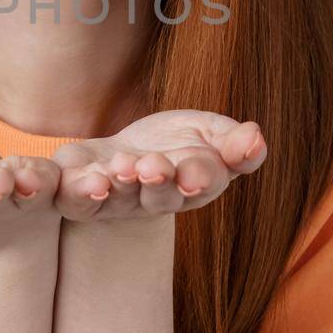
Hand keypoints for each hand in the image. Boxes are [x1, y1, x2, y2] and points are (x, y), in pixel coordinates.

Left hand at [51, 110, 266, 221]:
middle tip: (154, 166)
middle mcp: (153, 200)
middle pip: (159, 197)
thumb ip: (233, 143)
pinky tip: (88, 179)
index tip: (196, 172)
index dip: (199, 177)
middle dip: (158, 182)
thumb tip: (256, 139)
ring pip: (118, 199)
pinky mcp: (78, 194)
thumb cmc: (174, 143)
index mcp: (192, 184)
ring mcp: (115, 200)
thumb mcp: (210, 132)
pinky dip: (79, 191)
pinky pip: (76, 199)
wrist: (123, 150)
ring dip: (120, 184)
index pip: (201, 182)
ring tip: (123, 167)